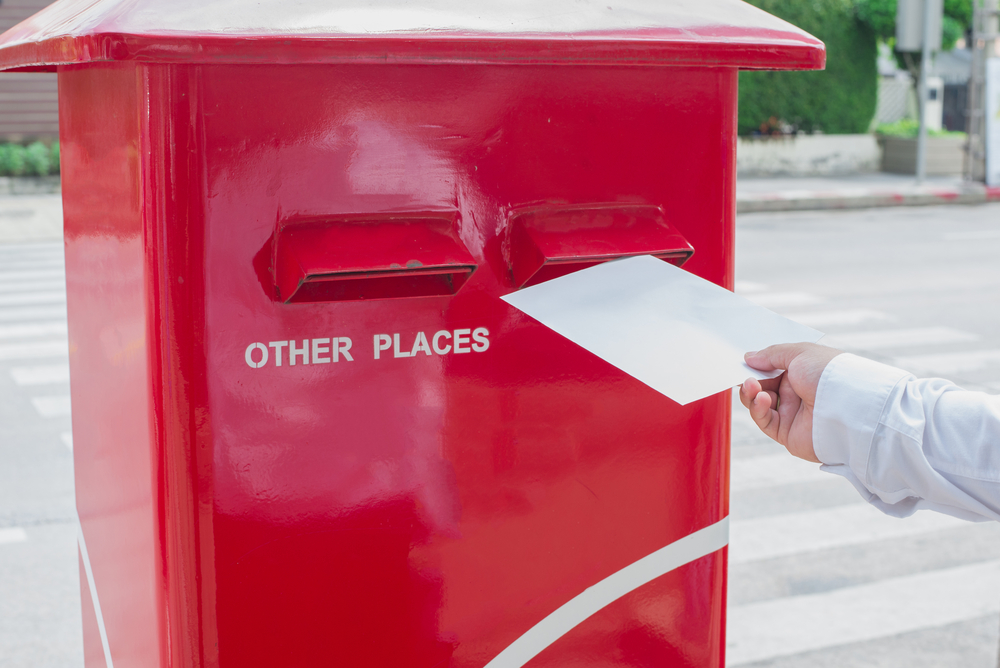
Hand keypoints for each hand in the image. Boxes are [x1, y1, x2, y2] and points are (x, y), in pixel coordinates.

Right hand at [739, 343, 842, 462]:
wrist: (847, 406)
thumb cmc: (829, 374)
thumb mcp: (799, 353)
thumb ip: (771, 354)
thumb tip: (749, 357)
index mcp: (801, 372)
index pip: (771, 369)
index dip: (756, 367)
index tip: (743, 363)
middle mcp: (796, 392)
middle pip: (761, 387)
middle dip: (750, 381)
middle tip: (745, 376)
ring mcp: (791, 413)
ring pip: (758, 404)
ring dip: (751, 394)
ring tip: (752, 386)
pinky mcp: (787, 432)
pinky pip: (764, 421)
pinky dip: (758, 409)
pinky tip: (762, 399)